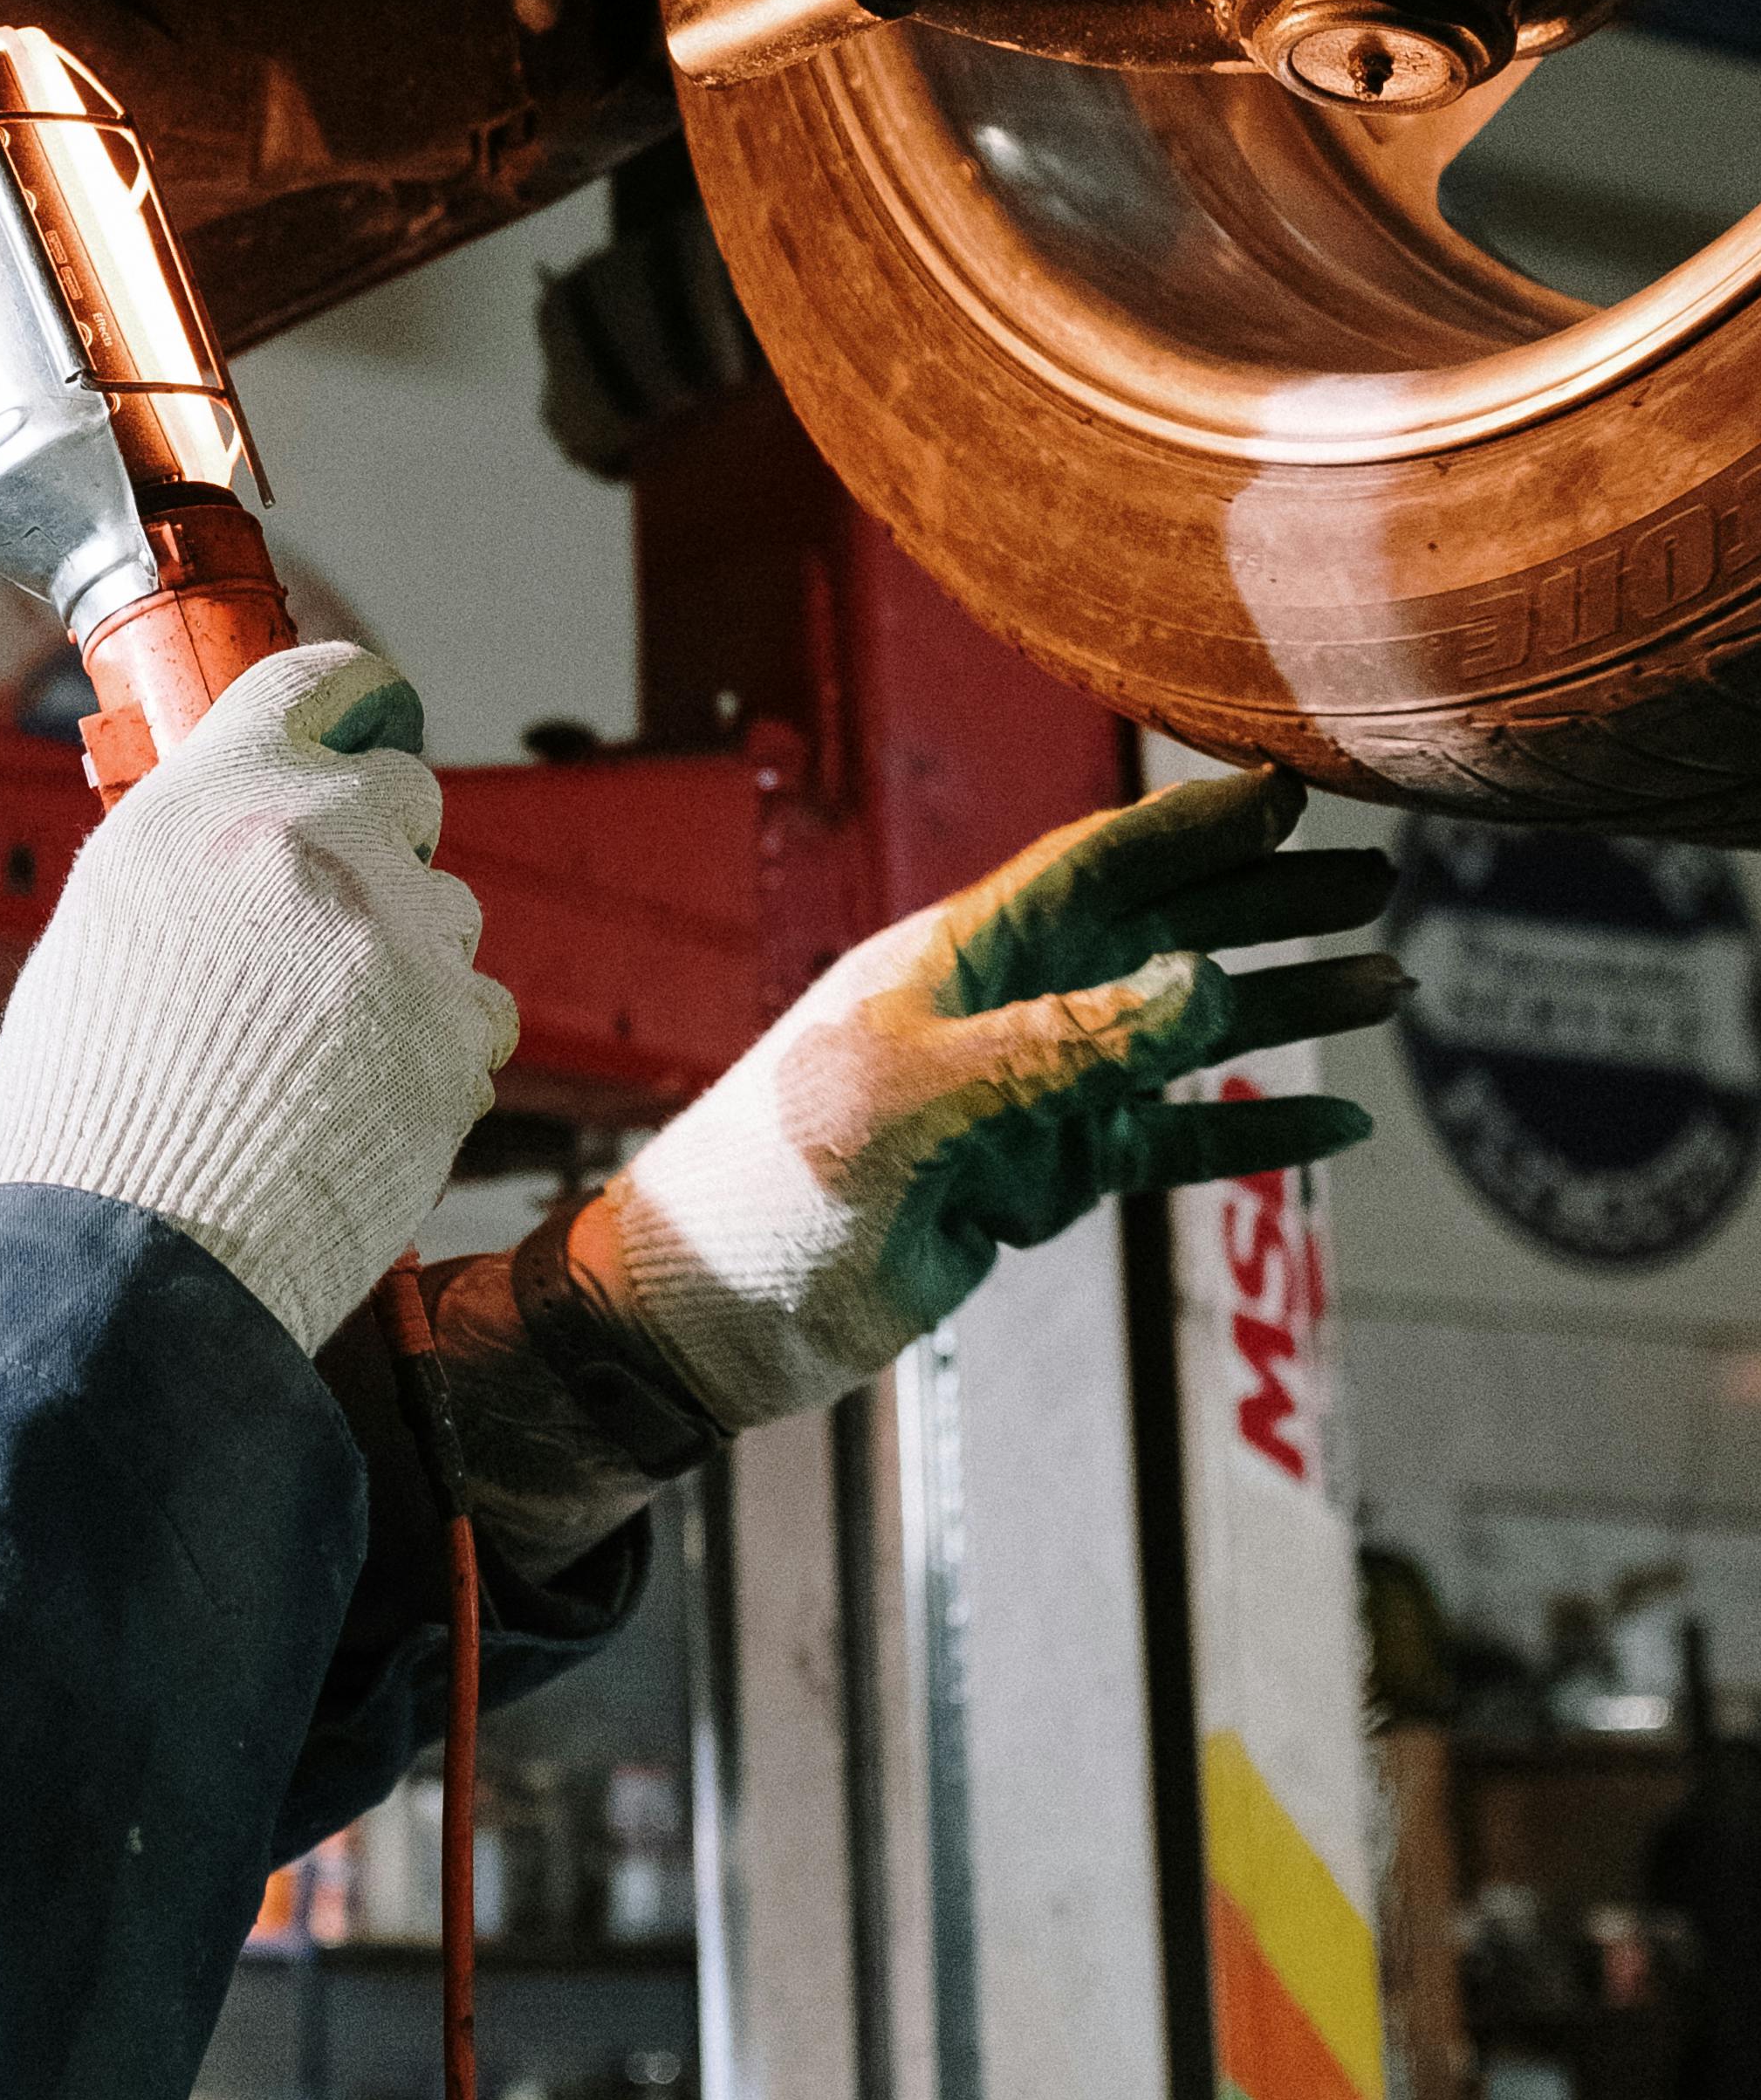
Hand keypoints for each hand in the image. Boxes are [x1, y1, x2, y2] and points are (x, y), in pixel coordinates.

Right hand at [0, 639, 518, 1355]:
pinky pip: (479, 1010)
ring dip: (409, 957)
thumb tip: (238, 833)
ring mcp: (394, 935)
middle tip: (325, 929)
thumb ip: (189, 852)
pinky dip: (438, 1047)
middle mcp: (311, 840)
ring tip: (326, 1047)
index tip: (371, 710)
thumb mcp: (105, 927)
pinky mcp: (451, 1032)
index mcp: (208, 799)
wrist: (136, 1255)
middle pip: (406, 793)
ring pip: (449, 910)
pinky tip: (365, 1099)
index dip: (355, 694)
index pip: (317, 680)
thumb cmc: (92, 1108)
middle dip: (380, 847)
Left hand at [580, 767, 1395, 1432]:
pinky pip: (1164, 1141)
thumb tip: (1199, 979)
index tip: (1293, 784)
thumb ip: (1054, 1044)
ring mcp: (1025, 1095)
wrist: (710, 1314)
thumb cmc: (771, 1184)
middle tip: (1379, 877)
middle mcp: (1001, 1008)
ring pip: (1179, 1033)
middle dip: (1266, 897)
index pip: (1096, 863)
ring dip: (1279, 1007)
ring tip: (1388, 982)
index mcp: (955, 956)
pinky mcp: (1036, 1182)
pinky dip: (1249, 1131)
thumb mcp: (906, 1102)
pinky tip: (1335, 1125)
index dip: (1193, 822)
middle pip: (1159, 930)